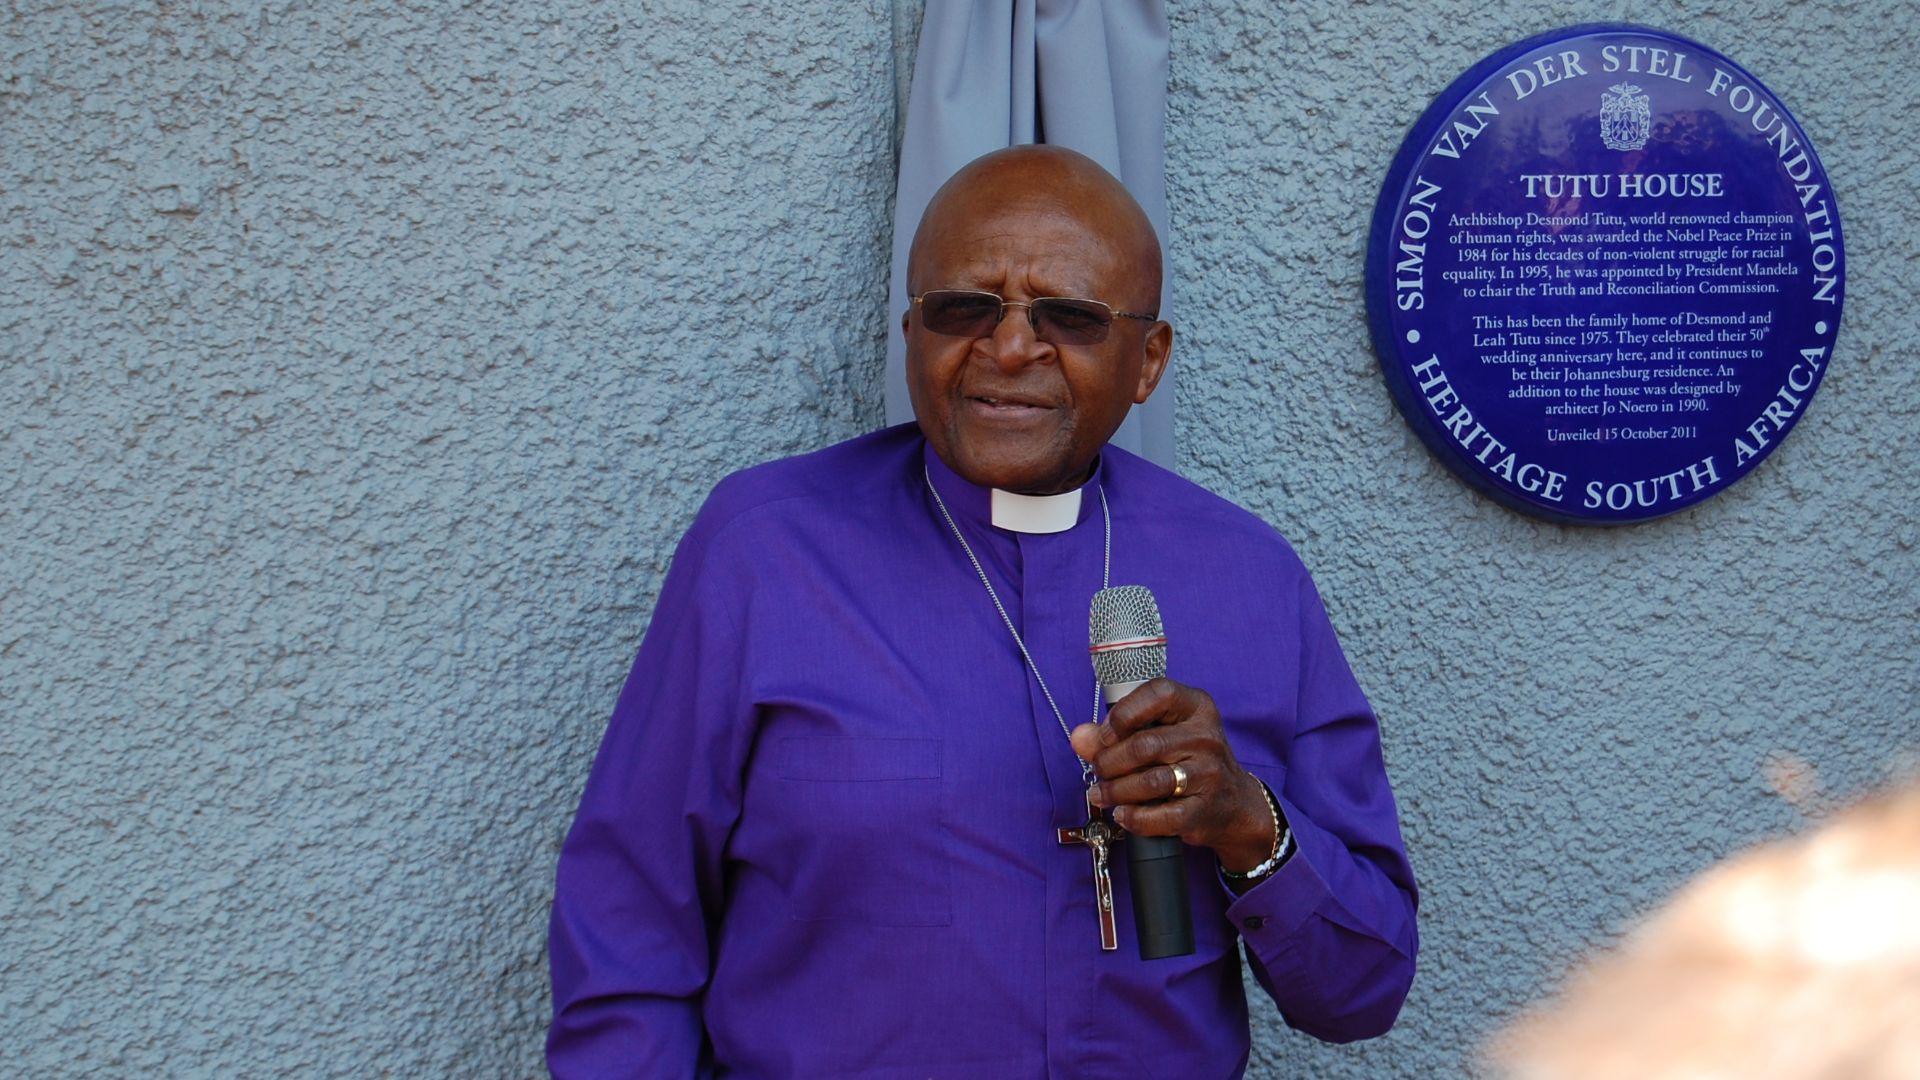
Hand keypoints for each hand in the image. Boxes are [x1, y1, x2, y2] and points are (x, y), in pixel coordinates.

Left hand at [1069, 678, 1275, 873]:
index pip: (1159, 694)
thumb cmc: (1188, 760)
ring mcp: (1209, 774)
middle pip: (1145, 745)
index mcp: (1197, 707)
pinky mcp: (1205, 809)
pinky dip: (1134, 818)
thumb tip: (1079, 737)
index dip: (1124, 713)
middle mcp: (1207, 737)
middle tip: (1098, 770)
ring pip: (1150, 781)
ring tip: (1101, 794)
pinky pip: (1162, 816)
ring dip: (1116, 791)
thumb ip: (1116, 732)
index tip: (1106, 734)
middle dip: (1110, 761)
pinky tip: (1122, 814)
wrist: (1234, 804)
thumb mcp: (1160, 735)